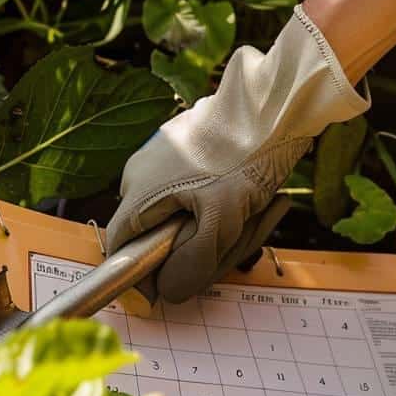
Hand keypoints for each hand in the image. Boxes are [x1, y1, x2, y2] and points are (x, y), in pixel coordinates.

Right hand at [105, 6, 367, 301]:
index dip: (143, 273)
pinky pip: (196, 191)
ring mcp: (159, 158)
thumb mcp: (223, 220)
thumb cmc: (245, 158)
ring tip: (259, 210)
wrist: (274, 102)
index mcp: (139, 192)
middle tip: (241, 239)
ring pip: (182, 213)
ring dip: (218, 226)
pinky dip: (223, 203)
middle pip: (156, 234)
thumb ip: (193, 262)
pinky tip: (255, 196)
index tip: (175, 281)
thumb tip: (167, 293)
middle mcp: (139, 174)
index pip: (121, 248)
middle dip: (198, 248)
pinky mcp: (183, 147)